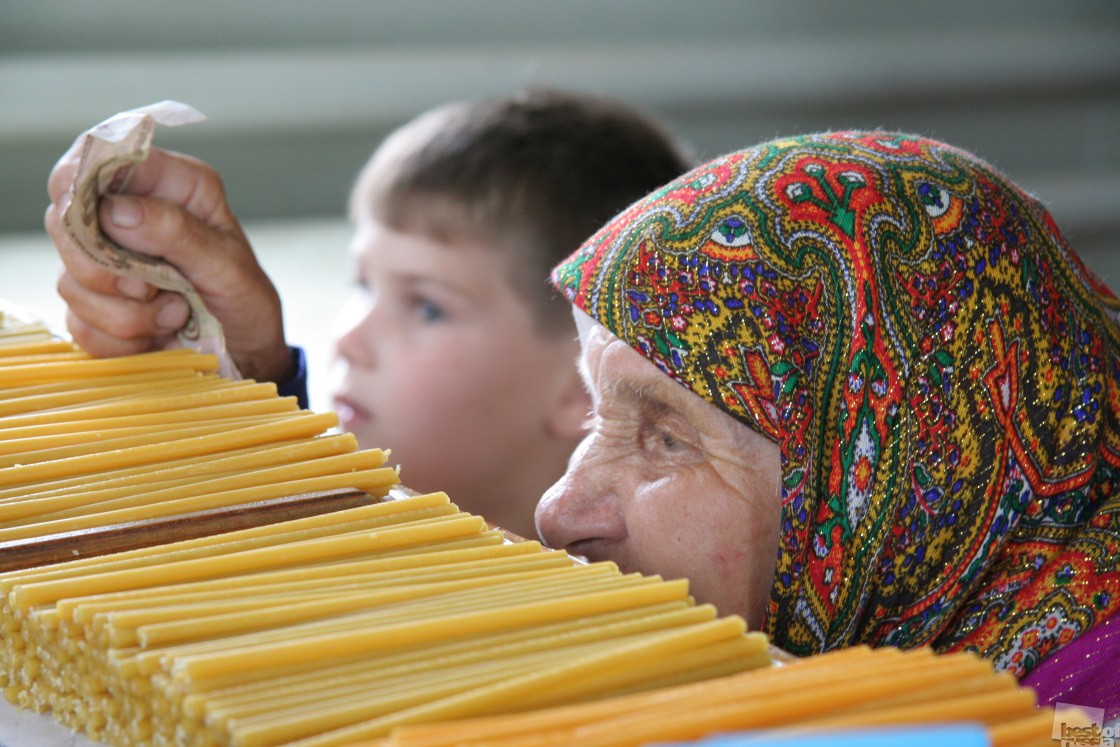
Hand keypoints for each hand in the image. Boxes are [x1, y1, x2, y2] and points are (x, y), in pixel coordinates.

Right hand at [45, 143, 293, 383]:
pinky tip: (159, 335)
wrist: (248, 353)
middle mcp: (129, 217)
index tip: (89, 217)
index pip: (97, 156)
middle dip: (105, 268)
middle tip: (153, 288)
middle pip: (65, 222)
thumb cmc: (245, 299)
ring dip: (127, 314)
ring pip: (71, 281)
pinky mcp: (94, 307)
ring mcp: (104, 263)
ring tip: (176, 314)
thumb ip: (176, 231)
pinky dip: (122, 341)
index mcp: (169, 186)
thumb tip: (113, 210)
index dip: (77, 180)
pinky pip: (81, 325)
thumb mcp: (227, 265)